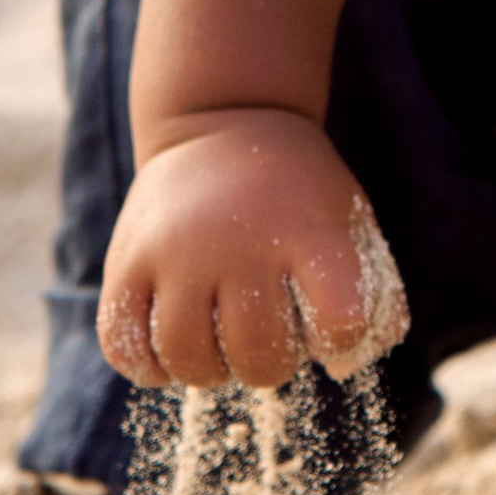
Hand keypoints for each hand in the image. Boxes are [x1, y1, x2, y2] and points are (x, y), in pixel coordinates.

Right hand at [95, 105, 407, 389]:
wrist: (224, 123)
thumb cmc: (297, 195)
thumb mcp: (350, 223)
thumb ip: (372, 298)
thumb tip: (342, 368)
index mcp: (307, 232)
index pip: (339, 321)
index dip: (340, 338)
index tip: (332, 321)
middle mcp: (237, 242)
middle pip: (258, 356)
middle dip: (270, 364)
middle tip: (267, 338)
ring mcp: (175, 252)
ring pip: (187, 359)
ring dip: (210, 371)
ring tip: (219, 345)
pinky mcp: (126, 261)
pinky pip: (123, 345)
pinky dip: (149, 366)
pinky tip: (170, 349)